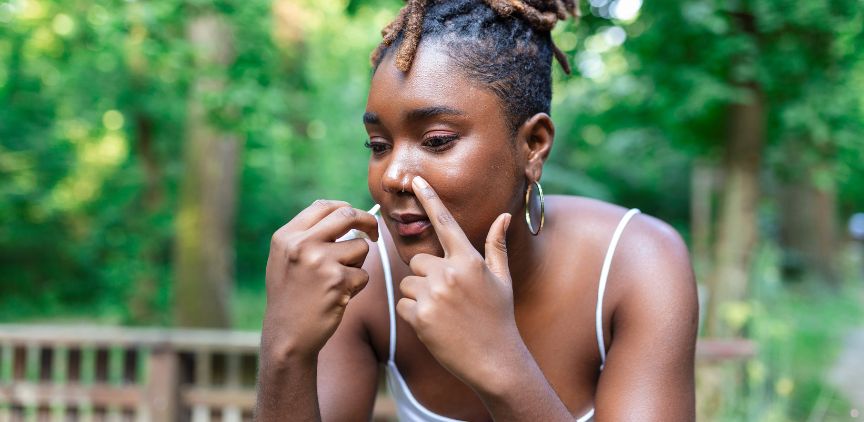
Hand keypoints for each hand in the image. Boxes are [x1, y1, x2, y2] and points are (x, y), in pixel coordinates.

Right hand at [262, 200, 378, 364]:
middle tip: (373, 233)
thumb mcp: (285, 259)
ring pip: (360, 248)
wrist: (287, 335)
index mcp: (287, 236)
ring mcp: (320, 261)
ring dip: (358, 265)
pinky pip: (363, 275)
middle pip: (347, 216)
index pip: (323, 206)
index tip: (356, 218)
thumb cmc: (290, 297)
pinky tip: (339, 297)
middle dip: (367, 222)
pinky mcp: (338, 281)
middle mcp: (302, 244)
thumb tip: (344, 213)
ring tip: (338, 282)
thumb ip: (307, 236)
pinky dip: (357, 286)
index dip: (345, 209)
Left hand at [396, 176, 521, 390]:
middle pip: (418, 260)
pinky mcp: (420, 316)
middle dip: (426, 275)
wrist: (495, 361)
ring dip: (420, 296)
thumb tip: (503, 216)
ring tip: (443, 313)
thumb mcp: (502, 279)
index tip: (415, 180)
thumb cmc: (499, 317)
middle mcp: (449, 273)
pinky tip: (435, 326)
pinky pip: (403, 304)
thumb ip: (495, 246)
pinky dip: (414, 315)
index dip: (429, 199)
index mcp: (469, 260)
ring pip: (408, 283)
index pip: (445, 223)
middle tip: (447, 296)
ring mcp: (433, 295)